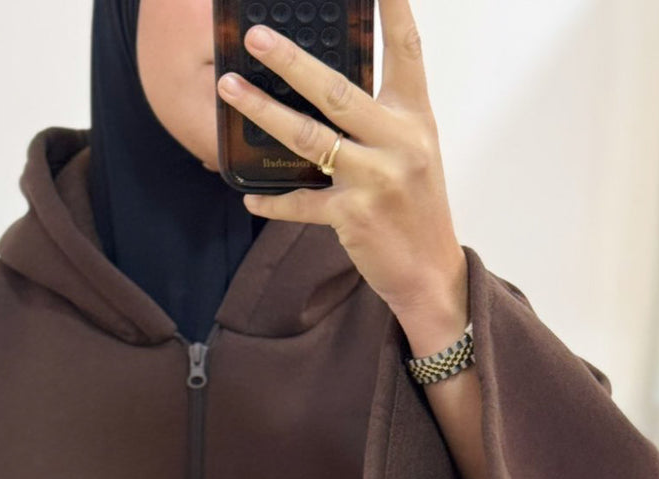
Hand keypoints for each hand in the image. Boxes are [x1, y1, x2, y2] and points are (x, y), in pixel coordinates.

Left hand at [216, 0, 467, 325]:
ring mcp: (375, 180)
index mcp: (414, 117)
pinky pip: (301, 203)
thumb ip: (379, 115)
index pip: (406, 49)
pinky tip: (249, 195)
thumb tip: (324, 83)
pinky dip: (273, 201)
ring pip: (310, 138)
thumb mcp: (411, 149)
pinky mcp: (353, 217)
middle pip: (337, 91)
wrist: (429, 272)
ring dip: (264, 113)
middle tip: (256, 37)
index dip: (393, 8)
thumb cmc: (415, 205)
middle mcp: (398, 143)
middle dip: (291, 62)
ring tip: (229, 89)